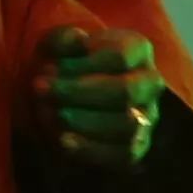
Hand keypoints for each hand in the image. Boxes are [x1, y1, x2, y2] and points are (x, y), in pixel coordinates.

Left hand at [31, 22, 163, 165]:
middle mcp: (150, 82)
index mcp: (138, 48)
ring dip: (85, 121)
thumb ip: (63, 39)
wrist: (76, 94)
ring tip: (53, 115)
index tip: (48, 69)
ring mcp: (148, 116)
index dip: (81, 65)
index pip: (118, 57)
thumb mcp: (60, 43)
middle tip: (42, 93)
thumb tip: (74, 41)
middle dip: (79, 94)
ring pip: (127, 125)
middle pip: (124, 91)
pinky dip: (92, 149)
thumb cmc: (70, 62)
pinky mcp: (138, 146)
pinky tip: (64, 140)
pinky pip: (123, 153)